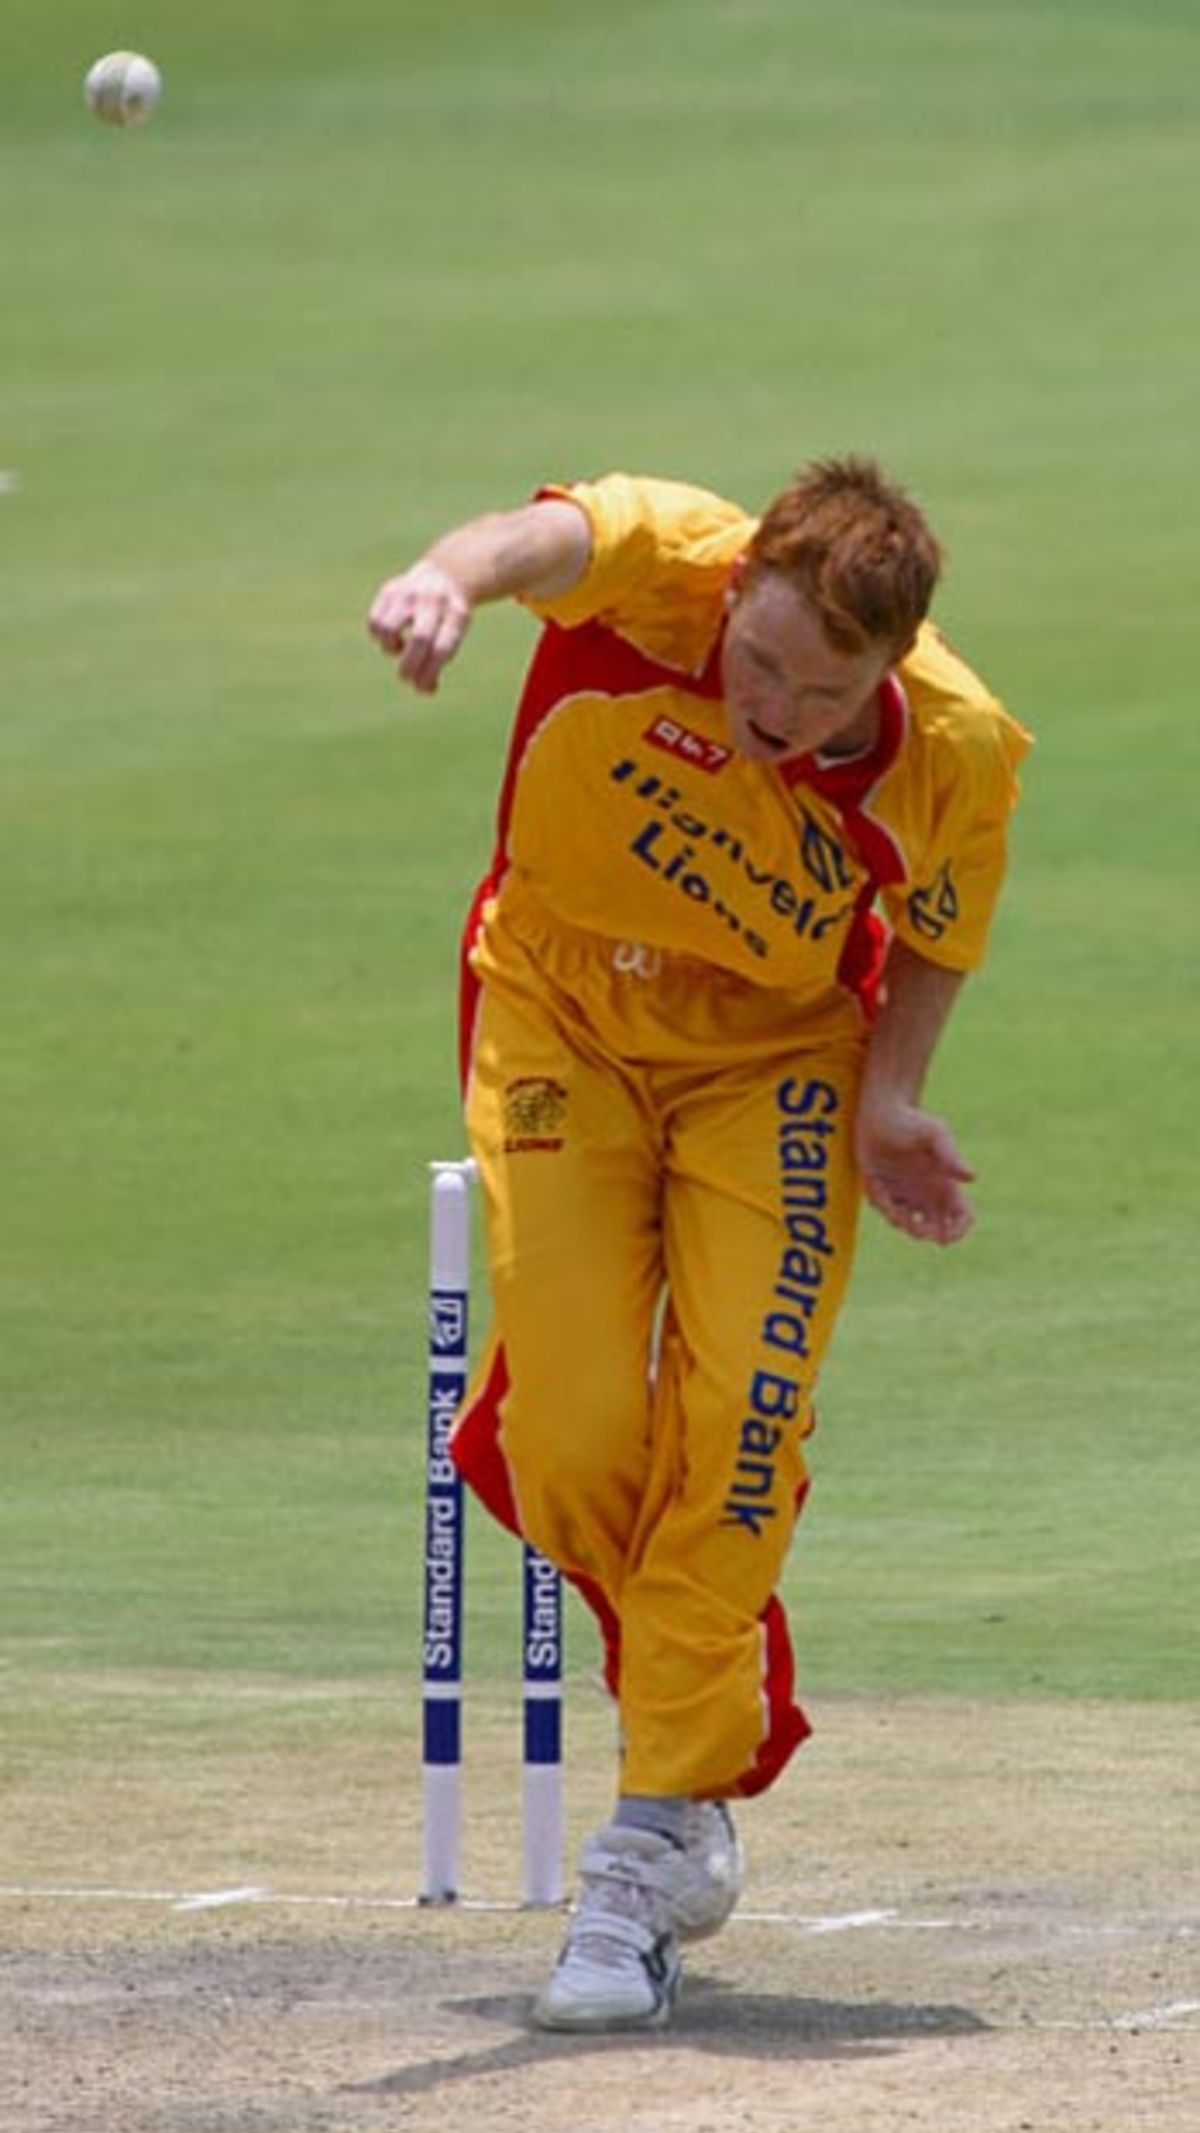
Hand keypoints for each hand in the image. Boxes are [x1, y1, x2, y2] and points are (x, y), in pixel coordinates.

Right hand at [367, 558, 472, 692]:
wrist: (445, 576)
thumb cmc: (448, 619)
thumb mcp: (455, 635)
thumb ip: (439, 662)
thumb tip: (425, 689)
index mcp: (457, 614)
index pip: (442, 649)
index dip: (430, 674)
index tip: (425, 687)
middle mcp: (434, 600)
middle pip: (420, 639)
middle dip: (410, 667)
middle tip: (407, 677)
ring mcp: (410, 593)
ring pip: (389, 628)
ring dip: (390, 648)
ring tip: (398, 648)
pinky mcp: (390, 590)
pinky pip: (375, 621)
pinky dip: (379, 637)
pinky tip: (391, 637)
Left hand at [854, 1099, 975, 1245]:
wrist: (882, 1110)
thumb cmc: (913, 1120)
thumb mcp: (935, 1136)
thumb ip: (951, 1157)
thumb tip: (972, 1178)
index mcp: (946, 1184)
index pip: (963, 1217)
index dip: (959, 1230)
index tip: (946, 1235)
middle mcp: (928, 1192)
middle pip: (939, 1228)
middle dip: (932, 1235)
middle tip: (920, 1229)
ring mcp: (907, 1192)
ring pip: (912, 1224)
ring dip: (908, 1226)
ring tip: (900, 1216)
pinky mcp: (884, 1188)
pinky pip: (888, 1210)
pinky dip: (888, 1211)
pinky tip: (884, 1199)